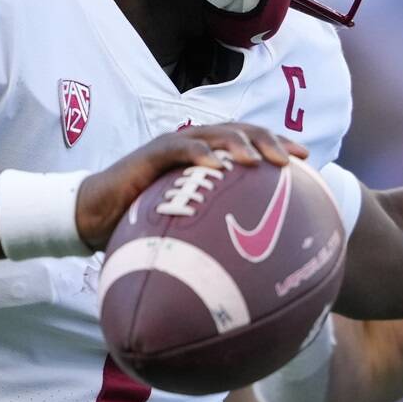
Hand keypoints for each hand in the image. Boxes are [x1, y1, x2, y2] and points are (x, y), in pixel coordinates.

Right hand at [77, 123, 306, 248]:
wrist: (96, 216)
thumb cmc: (144, 223)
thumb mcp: (188, 227)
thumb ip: (215, 236)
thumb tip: (253, 270)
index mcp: (208, 157)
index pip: (250, 142)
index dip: (278, 145)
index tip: (307, 160)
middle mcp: (195, 145)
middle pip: (240, 131)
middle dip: (269, 140)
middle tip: (293, 159)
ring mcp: (173, 146)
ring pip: (214, 133)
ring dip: (239, 143)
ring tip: (259, 159)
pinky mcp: (151, 154)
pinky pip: (178, 149)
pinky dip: (199, 154)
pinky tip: (218, 166)